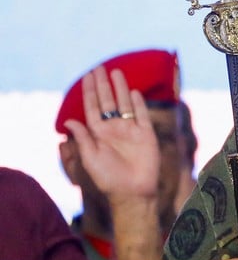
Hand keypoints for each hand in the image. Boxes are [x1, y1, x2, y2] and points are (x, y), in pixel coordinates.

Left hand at [62, 66, 159, 205]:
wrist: (133, 192)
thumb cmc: (108, 179)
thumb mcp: (90, 158)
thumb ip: (83, 138)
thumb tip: (69, 120)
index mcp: (98, 133)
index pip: (92, 107)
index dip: (89, 92)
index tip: (87, 76)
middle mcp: (113, 129)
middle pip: (107, 101)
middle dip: (102, 84)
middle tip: (99, 67)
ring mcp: (130, 131)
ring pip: (124, 104)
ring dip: (120, 88)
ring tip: (116, 72)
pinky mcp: (146, 135)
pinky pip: (142, 115)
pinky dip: (138, 103)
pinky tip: (134, 92)